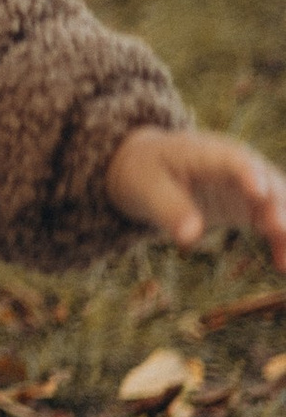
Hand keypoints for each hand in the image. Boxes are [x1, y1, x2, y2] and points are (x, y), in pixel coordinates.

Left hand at [106, 126, 285, 268]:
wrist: (148, 168)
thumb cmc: (145, 172)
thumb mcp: (146, 188)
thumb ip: (169, 209)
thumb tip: (189, 237)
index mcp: (206, 152)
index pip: (233, 159)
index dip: (248, 173)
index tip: (259, 191)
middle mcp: (235, 165)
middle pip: (265, 180)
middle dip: (277, 203)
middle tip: (280, 227)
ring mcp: (245, 186)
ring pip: (276, 202)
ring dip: (285, 224)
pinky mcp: (247, 206)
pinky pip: (270, 223)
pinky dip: (280, 240)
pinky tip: (282, 265)